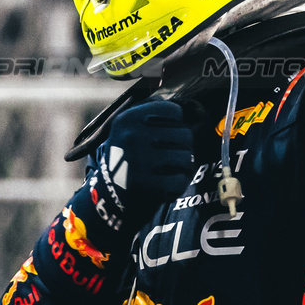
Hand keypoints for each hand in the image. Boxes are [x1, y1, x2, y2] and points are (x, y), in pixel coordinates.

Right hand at [96, 100, 194, 224]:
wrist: (108, 195)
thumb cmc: (129, 156)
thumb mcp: (130, 127)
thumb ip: (156, 112)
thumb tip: (196, 109)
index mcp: (129, 118)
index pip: (174, 111)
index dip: (176, 124)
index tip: (165, 135)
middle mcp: (133, 136)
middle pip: (185, 133)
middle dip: (182, 146)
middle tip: (167, 156)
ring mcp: (140, 161)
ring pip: (187, 157)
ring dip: (183, 166)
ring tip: (167, 170)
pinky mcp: (148, 185)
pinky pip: (182, 179)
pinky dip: (178, 183)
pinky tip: (165, 184)